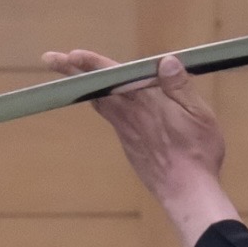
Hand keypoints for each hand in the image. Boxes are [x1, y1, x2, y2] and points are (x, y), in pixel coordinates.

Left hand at [43, 47, 240, 246]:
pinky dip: (101, 100)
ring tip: (70, 71)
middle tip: (49, 58)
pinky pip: (110, 116)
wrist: (186, 192)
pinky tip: (101, 97)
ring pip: (100, 102)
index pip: (113, 76)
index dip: (93, 63)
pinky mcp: (128, 143)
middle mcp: (128, 115)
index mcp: (145, 102)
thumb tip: (165, 61)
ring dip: (84, 85)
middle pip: (96, 88)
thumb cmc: (197, 152)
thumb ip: (179, 86)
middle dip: (72, 71)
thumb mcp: (198, 114)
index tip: (71, 54)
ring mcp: (125, 131)